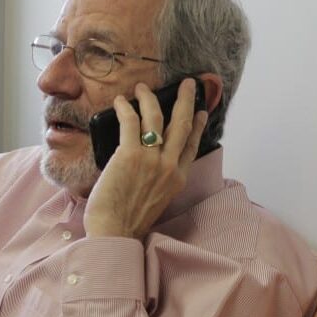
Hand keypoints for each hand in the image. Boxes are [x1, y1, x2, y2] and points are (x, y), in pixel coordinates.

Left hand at [83, 78, 207, 239]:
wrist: (114, 233)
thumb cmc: (127, 222)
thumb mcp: (156, 201)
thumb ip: (158, 182)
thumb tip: (146, 166)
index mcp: (177, 179)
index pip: (192, 146)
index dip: (198, 126)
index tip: (201, 113)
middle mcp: (169, 166)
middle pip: (182, 124)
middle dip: (187, 100)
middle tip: (188, 84)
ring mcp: (152, 159)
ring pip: (157, 117)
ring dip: (151, 97)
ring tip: (143, 87)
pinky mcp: (130, 154)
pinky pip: (131, 122)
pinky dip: (126, 108)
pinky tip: (121, 101)